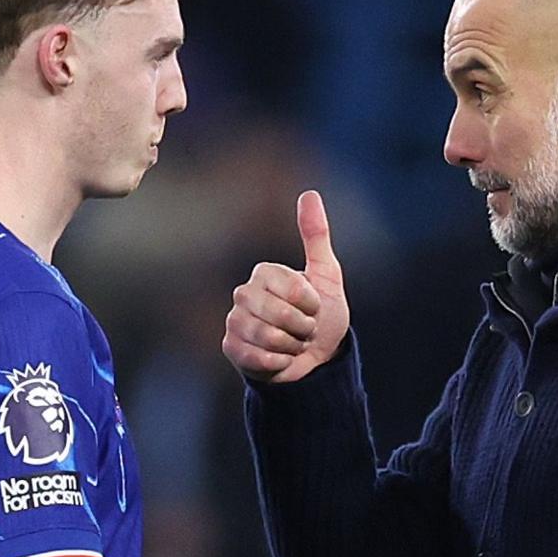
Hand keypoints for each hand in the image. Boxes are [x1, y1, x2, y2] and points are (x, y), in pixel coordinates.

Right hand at [224, 190, 350, 384]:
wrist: (315, 359)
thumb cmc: (322, 316)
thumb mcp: (326, 275)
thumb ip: (316, 236)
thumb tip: (309, 194)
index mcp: (264, 272)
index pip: (292, 288)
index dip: (311, 304)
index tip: (314, 308)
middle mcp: (244, 293)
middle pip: (278, 314)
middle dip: (302, 327)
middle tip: (304, 329)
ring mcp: (235, 320)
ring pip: (267, 336)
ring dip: (291, 346)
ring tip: (293, 343)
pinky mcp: (231, 347)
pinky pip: (257, 356)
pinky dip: (278, 362)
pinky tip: (280, 359)